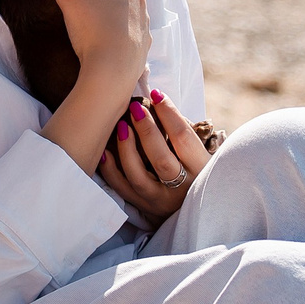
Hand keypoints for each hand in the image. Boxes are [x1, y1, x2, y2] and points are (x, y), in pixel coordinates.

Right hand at [32, 0, 152, 179]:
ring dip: (114, 13)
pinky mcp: (145, 44)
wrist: (111, 73)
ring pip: (127, 10)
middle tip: (84, 0)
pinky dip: (122, 35)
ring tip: (95, 23)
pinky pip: (133, 33)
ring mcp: (145, 22)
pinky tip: (109, 41)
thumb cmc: (92, 32)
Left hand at [98, 87, 211, 222]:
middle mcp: (181, 189)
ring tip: (121, 126)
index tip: (156, 94)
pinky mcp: (143, 207)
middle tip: (136, 107)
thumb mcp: (198, 154)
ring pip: (138, 176)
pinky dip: (110, 170)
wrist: (196, 210)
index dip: (170, 114)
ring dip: (126, 149)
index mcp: (200, 170)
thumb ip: (181, 134)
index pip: (184, 139)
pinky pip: (122, 189)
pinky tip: (104, 151)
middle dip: (146, 130)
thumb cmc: (194, 171)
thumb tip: (157, 101)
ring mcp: (159, 200)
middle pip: (161, 159)